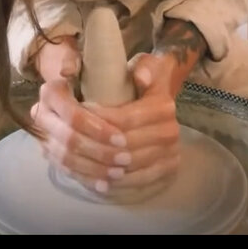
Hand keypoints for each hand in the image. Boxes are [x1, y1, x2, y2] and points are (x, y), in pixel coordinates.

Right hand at [30, 36, 130, 192]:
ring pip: (66, 159)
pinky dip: (87, 178)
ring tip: (120, 172)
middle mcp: (42, 114)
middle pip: (69, 140)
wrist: (72, 86)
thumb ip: (127, 66)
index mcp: (51, 91)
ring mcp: (44, 135)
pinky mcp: (49, 153)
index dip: (97, 129)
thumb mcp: (113, 63)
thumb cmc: (96, 74)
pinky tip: (105, 185)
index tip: (122, 138)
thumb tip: (141, 78)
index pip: (72, 115)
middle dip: (99, 152)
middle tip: (126, 159)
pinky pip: (66, 171)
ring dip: (95, 168)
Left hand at [80, 53, 181, 194]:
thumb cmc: (145, 81)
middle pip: (128, 145)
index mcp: (163, 106)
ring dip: (107, 168)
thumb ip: (142, 67)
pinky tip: (101, 181)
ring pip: (133, 165)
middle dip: (100, 148)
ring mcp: (172, 152)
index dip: (100, 121)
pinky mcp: (169, 169)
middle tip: (75, 148)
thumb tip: (140, 78)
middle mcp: (171, 130)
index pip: (126, 119)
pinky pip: (142, 181)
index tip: (77, 119)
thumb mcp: (145, 65)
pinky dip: (120, 183)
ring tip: (84, 165)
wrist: (161, 101)